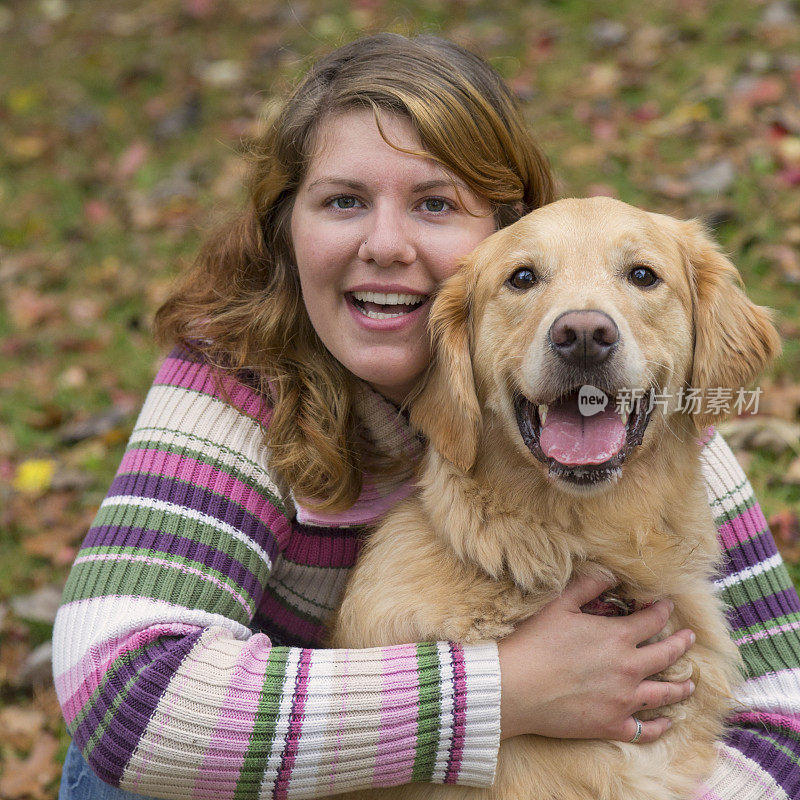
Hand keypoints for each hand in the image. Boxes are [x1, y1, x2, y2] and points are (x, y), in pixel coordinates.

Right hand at [497, 573, 695, 742]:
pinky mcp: (612, 725)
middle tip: (690, 638)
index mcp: (617, 637)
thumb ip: (588, 586)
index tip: (667, 605)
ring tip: (691, 683)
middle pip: (666, 656)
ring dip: (681, 687)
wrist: (514, 687)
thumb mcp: (559, 604)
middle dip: (681, 644)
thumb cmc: (534, 642)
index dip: (662, 611)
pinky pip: (645, 730)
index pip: (651, 621)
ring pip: (664, 694)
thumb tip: (610, 572)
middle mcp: (628, 668)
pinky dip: (660, 726)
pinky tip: (667, 722)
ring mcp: (623, 700)